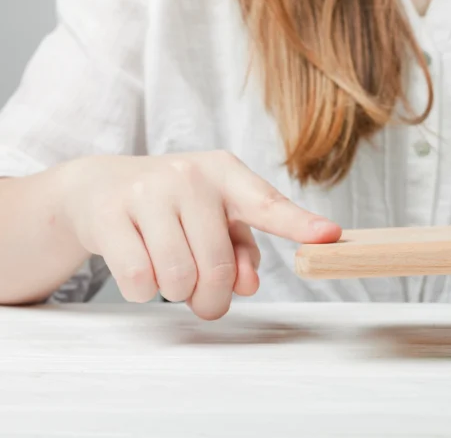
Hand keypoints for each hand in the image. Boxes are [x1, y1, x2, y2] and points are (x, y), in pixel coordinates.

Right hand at [57, 151, 340, 318]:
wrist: (98, 186)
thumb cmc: (173, 206)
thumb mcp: (214, 216)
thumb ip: (241, 249)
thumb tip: (248, 285)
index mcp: (225, 173)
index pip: (268, 204)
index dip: (300, 224)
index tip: (330, 236)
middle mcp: (189, 175)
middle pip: (217, 265)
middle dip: (212, 297)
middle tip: (206, 300)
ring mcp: (147, 191)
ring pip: (177, 277)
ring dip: (177, 293)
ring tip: (171, 275)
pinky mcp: (109, 214)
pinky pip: (139, 280)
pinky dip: (143, 291)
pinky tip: (141, 268)